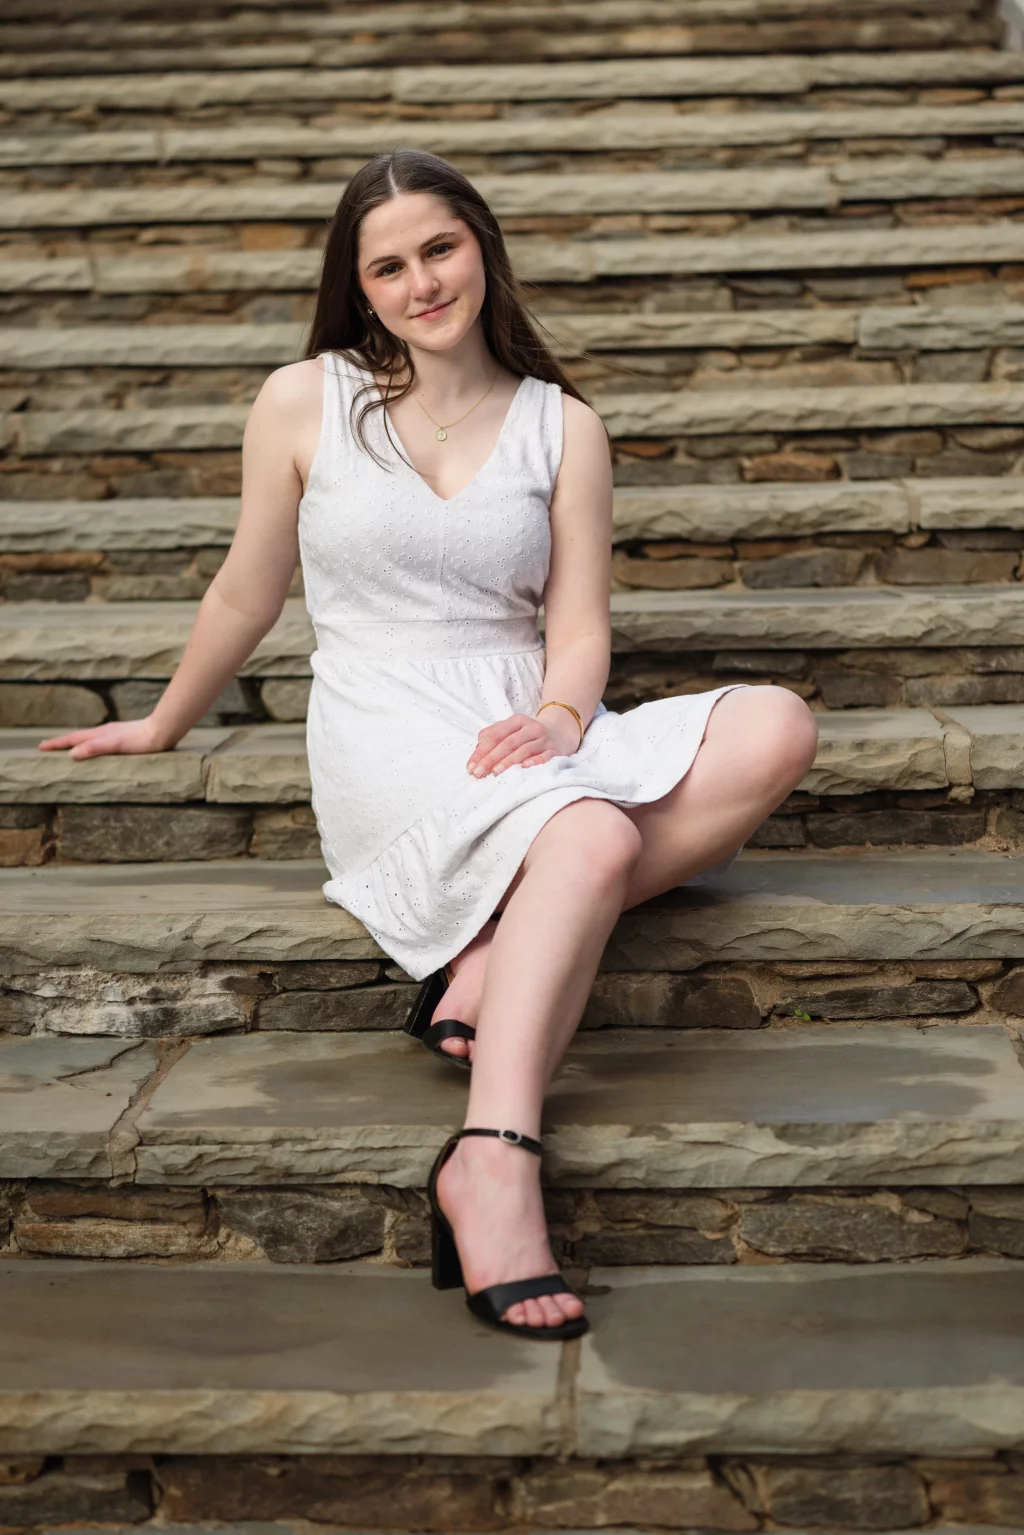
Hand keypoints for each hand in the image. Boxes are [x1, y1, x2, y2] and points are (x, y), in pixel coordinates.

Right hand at [37, 716, 169, 760]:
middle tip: (47, 746)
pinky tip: (100, 750)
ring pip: (90, 739)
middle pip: (78, 737)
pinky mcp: (125, 739)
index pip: (72, 739)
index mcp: (99, 734)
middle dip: (62, 742)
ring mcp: (115, 735)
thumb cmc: (141, 740)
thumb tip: (71, 753)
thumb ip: (95, 748)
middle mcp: (105, 732)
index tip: (40, 747)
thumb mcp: (115, 745)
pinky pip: (102, 743)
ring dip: (76, 743)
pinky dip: (93, 746)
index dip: (56, 744)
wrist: (163, 731)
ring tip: (68, 748)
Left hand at [467, 710, 578, 776]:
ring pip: (524, 749)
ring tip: (495, 773)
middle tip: (478, 773)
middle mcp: (531, 727)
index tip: (470, 766)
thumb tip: (478, 746)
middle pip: (507, 743)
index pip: (495, 735)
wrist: (561, 733)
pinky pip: (545, 756)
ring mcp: (544, 739)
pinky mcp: (555, 750)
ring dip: (508, 762)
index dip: (481, 751)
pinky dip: (535, 761)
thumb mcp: (512, 730)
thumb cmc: (528, 735)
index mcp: (517, 721)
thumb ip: (493, 734)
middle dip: (490, 758)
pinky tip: (524, 767)